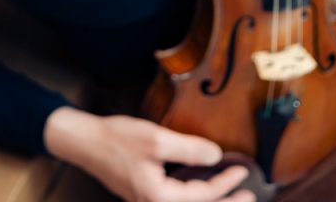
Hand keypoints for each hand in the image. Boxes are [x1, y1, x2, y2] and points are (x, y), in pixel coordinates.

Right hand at [44, 108, 255, 201]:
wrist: (85, 142)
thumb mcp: (157, 139)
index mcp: (157, 197)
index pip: (202, 195)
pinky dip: (193, 196)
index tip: (243, 171)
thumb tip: (216, 155)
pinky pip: (174, 200)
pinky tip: (202, 188)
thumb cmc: (116, 139)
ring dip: (210, 201)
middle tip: (250, 197)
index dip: (226, 183)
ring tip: (232, 196)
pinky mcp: (143, 196)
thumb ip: (189, 149)